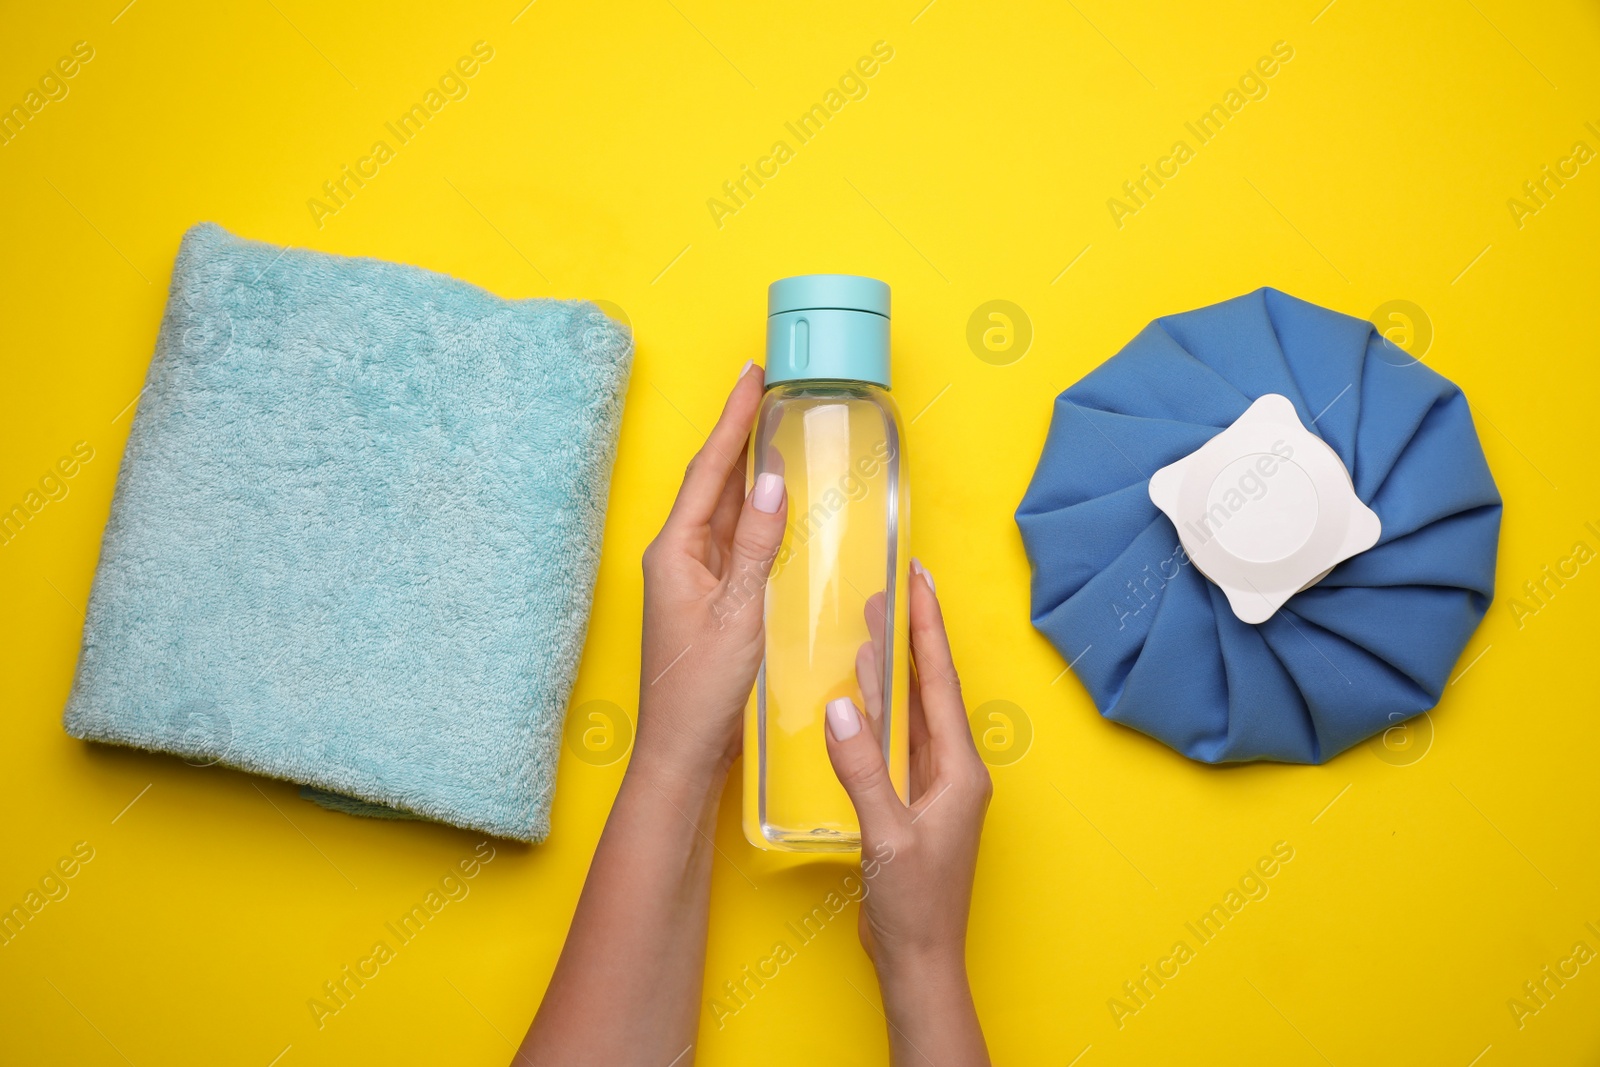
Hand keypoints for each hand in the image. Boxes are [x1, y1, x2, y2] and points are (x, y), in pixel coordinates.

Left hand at [632, 363, 786, 787]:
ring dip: (748, 472)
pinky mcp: (708, 600)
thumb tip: (771, 482)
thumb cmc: (701, 692)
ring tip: (774, 432)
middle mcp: (678, 557)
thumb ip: (755, 545)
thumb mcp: (738, 613)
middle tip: (766, 391)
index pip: (709, 470)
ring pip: (722, 510)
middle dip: (739, 435)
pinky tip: (776, 509)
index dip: (733, 420)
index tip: (751, 376)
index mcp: (675, 552)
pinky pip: (733, 542)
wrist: (683, 753)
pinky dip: (755, 516)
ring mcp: (691, 579)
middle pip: (712, 482)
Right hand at [825, 561, 991, 1063]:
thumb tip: (842, 708)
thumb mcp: (885, 835)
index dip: (928, 628)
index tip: (918, 580)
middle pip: (929, 688)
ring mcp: (933, 786)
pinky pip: (898, 740)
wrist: (919, 961)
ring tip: (873, 623)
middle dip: (910, 635)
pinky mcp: (912, 802)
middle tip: (890, 586)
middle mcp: (953, 770)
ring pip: (913, 711)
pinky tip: (862, 693)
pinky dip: (880, 710)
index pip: (941, 682)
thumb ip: (863, 769)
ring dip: (893, 668)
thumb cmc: (915, 906)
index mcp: (960, 770)